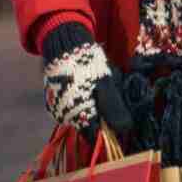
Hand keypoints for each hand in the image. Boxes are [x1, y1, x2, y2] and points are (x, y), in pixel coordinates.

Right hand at [41, 22, 132, 138]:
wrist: (64, 44)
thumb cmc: (87, 64)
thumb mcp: (105, 83)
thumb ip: (113, 108)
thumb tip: (126, 129)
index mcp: (77, 115)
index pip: (94, 136)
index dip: (108, 131)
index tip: (120, 120)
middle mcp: (64, 116)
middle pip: (88, 125)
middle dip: (102, 115)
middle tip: (108, 92)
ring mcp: (57, 108)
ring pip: (81, 115)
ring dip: (92, 106)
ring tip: (96, 85)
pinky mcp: (55, 100)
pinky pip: (73, 106)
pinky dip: (82, 99)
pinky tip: (86, 84)